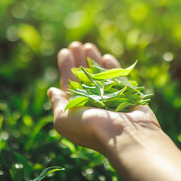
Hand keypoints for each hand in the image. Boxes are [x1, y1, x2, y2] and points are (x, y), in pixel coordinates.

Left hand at [48, 42, 180, 180]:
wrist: (125, 135)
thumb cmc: (92, 128)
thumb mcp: (64, 119)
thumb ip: (58, 104)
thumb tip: (53, 90)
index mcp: (78, 108)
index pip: (69, 84)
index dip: (66, 67)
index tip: (65, 52)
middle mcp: (93, 102)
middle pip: (84, 77)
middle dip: (79, 60)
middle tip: (76, 44)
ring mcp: (111, 97)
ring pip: (100, 74)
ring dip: (94, 60)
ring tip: (89, 46)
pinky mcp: (127, 94)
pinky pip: (118, 77)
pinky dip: (112, 66)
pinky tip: (106, 57)